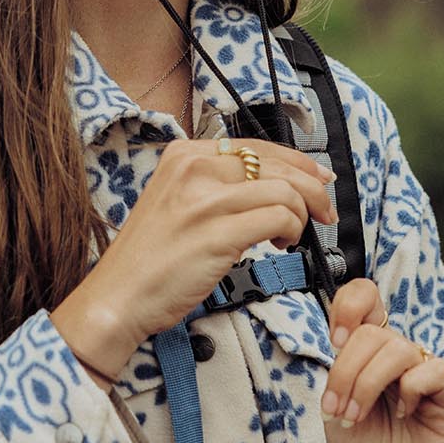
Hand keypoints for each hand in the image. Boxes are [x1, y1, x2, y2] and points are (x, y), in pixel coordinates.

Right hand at [52, 138, 336, 379]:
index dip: (297, 162)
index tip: (317, 179)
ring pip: (285, 190)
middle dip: (313, 189)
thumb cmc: (149, 259)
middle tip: (324, 211)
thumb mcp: (176, 201)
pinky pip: (279, 218)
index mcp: (184, 156)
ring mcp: (205, 200)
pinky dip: (291, 231)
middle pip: (277, 164)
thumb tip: (271, 182)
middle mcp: (194, 169)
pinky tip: (281, 245)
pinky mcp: (217, 233)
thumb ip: (214, 186)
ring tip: (292, 236)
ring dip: (303, 215)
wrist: (118, 296)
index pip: (257, 146)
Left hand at [321, 279, 443, 442]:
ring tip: (355, 416)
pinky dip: (408, 389)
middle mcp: (396, 357)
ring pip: (397, 347)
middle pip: (372, 330)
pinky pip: (431, 371)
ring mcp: (424, 375)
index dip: (349, 304)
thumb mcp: (335, 406)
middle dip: (345, 370)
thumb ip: (341, 368)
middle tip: (337, 410)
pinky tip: (403, 414)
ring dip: (366, 382)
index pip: (366, 298)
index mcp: (367, 352)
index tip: (335, 339)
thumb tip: (348, 336)